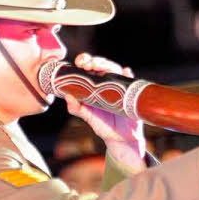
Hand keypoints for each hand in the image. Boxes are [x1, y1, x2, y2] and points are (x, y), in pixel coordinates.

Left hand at [63, 53, 145, 169]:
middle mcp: (107, 82)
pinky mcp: (130, 92)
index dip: (85, 61)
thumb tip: (67, 96)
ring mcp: (119, 86)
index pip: (89, 67)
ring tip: (99, 66)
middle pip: (102, 65)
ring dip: (107, 65)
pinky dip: (128, 74)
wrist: (120, 138)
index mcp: (95, 85)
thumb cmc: (103, 125)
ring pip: (115, 69)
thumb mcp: (88, 116)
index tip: (80, 63)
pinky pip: (131, 80)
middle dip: (95, 61)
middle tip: (88, 65)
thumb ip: (77, 108)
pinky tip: (125, 71)